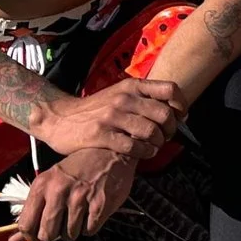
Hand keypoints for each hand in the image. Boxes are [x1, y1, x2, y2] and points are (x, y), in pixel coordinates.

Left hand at [13, 147, 135, 240]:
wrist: (109, 151)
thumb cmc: (76, 169)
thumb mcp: (50, 183)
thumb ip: (32, 212)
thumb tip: (13, 240)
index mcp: (42, 185)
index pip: (26, 225)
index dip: (32, 236)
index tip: (40, 234)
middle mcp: (58, 190)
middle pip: (47, 234)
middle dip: (55, 234)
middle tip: (62, 222)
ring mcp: (80, 197)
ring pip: (69, 235)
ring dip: (75, 229)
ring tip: (80, 211)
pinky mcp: (100, 204)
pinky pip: (89, 230)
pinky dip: (91, 225)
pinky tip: (92, 210)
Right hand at [34, 76, 185, 160]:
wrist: (59, 118)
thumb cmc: (95, 109)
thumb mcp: (119, 94)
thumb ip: (143, 99)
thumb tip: (174, 111)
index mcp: (132, 86)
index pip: (170, 89)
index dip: (181, 106)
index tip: (180, 118)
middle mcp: (124, 98)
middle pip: (164, 114)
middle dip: (171, 131)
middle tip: (166, 138)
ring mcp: (112, 116)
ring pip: (151, 131)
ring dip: (158, 144)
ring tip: (153, 147)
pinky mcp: (101, 134)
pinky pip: (133, 146)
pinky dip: (144, 153)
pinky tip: (142, 154)